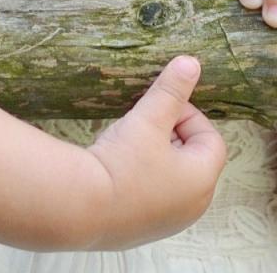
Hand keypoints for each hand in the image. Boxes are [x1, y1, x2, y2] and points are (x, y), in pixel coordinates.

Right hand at [87, 56, 226, 249]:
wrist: (81, 208)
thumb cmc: (123, 162)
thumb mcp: (148, 118)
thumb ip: (171, 90)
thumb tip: (191, 62)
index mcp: (202, 180)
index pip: (210, 139)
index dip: (187, 116)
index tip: (159, 109)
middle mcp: (193, 206)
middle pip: (192, 158)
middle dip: (171, 135)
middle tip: (143, 123)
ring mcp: (169, 221)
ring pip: (172, 177)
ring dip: (156, 155)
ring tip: (128, 143)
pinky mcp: (144, 229)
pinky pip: (153, 195)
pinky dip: (143, 177)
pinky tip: (117, 167)